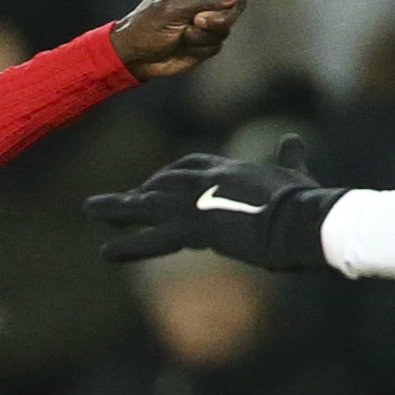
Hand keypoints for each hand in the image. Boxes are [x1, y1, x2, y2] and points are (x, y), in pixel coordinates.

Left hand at [83, 135, 343, 270]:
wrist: (304, 218)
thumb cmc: (306, 201)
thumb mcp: (294, 173)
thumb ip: (290, 157)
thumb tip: (293, 141)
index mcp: (229, 169)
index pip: (191, 165)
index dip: (171, 175)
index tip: (155, 182)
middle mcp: (206, 180)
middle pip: (162, 183)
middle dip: (138, 191)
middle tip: (112, 201)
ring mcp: (196, 203)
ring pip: (147, 204)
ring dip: (116, 208)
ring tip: (89, 210)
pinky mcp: (193, 227)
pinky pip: (152, 239)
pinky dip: (128, 246)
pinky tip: (105, 253)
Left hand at [110, 0, 250, 80]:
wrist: (134, 56)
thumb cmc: (145, 26)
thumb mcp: (173, 9)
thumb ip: (207, 0)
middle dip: (224, 13)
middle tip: (199, 21)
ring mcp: (208, 16)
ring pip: (229, 22)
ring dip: (207, 32)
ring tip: (185, 33)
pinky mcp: (207, 37)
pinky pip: (219, 41)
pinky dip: (202, 45)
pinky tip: (183, 44)